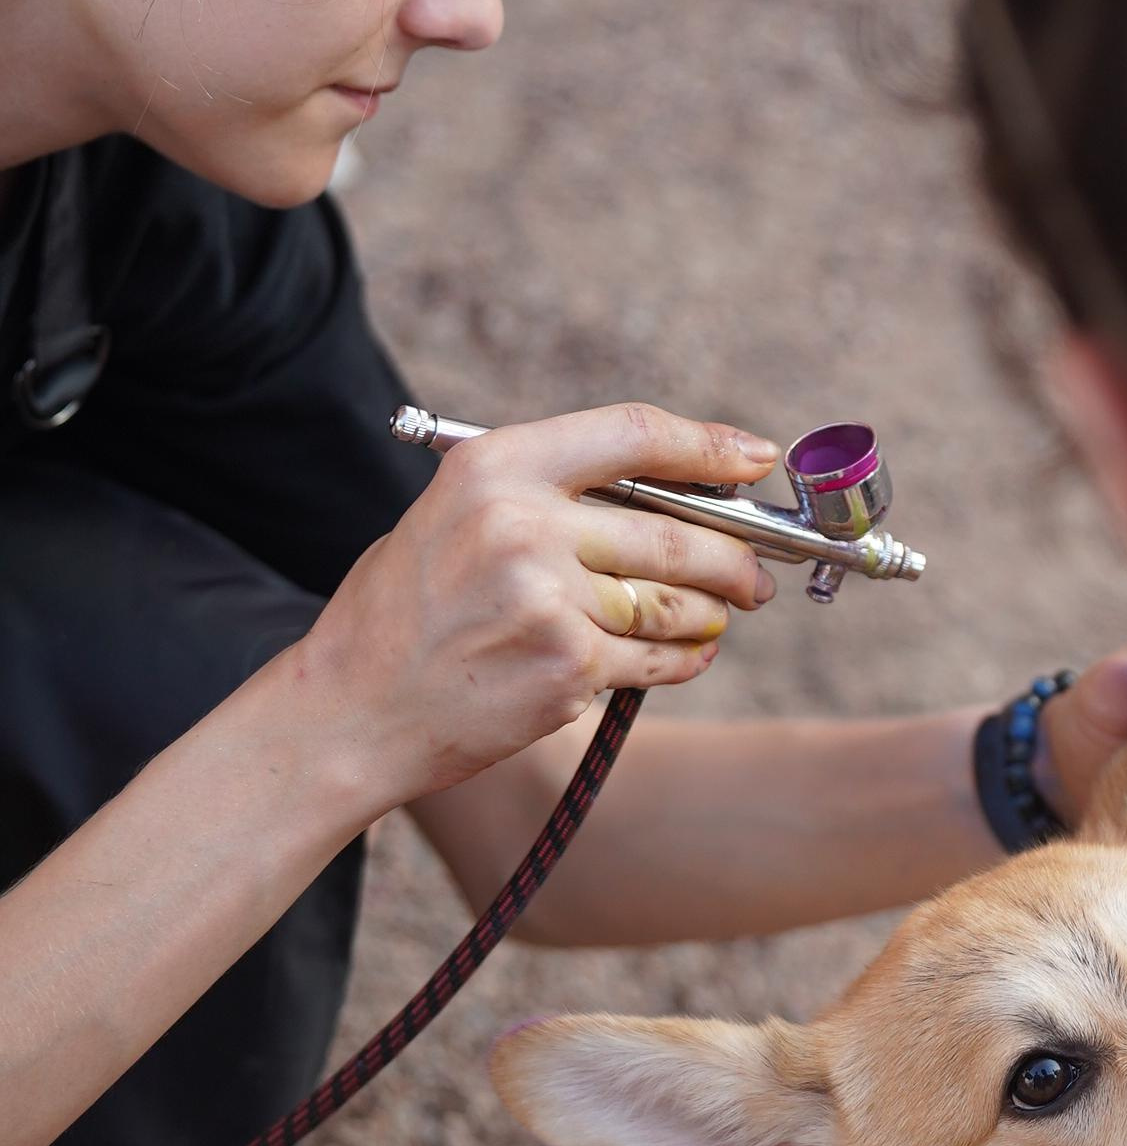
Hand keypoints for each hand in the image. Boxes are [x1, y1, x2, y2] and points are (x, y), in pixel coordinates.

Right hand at [300, 401, 779, 810]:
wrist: (352, 710)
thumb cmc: (404, 612)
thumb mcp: (453, 516)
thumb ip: (546, 497)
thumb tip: (667, 494)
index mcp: (495, 468)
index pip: (632, 435)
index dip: (707, 446)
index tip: (754, 457)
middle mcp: (526, 526)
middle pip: (676, 533)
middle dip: (735, 558)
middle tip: (755, 574)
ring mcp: (551, 601)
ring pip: (677, 603)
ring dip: (713, 613)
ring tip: (718, 617)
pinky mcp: (567, 669)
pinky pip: (659, 660)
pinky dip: (685, 659)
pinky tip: (686, 655)